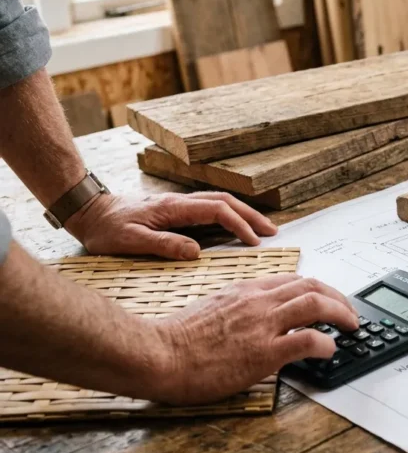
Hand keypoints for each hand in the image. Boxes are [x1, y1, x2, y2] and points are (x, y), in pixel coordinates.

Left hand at [64, 192, 276, 259]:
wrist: (89, 211)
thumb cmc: (106, 228)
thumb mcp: (130, 241)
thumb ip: (163, 245)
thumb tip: (196, 251)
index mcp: (174, 208)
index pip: (217, 211)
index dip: (239, 225)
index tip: (254, 241)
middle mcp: (180, 202)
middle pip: (226, 202)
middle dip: (252, 215)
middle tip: (272, 232)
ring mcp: (180, 205)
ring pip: (220, 203)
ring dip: (244, 213)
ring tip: (262, 228)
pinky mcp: (177, 210)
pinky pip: (211, 208)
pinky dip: (230, 214)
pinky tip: (236, 225)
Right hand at [146, 274, 358, 404]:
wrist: (157, 354)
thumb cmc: (175, 339)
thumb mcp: (211, 309)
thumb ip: (237, 308)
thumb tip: (252, 319)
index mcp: (245, 290)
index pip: (291, 280)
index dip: (316, 289)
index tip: (326, 300)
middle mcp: (258, 301)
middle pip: (311, 287)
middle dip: (338, 297)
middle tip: (349, 312)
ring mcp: (262, 325)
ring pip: (316, 305)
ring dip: (341, 314)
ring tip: (351, 326)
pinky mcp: (264, 352)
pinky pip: (308, 340)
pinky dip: (326, 344)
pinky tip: (330, 350)